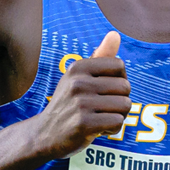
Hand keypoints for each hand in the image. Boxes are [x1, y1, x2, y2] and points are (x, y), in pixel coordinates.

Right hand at [37, 32, 130, 158]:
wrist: (44, 135)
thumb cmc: (68, 104)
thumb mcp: (78, 78)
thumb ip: (100, 57)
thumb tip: (115, 34)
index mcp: (78, 67)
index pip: (119, 65)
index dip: (119, 80)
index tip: (104, 91)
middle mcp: (78, 82)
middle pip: (125, 87)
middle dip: (120, 101)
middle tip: (102, 109)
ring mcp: (80, 103)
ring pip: (125, 105)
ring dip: (118, 116)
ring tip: (101, 118)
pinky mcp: (84, 123)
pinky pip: (118, 122)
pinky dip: (113, 129)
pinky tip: (98, 130)